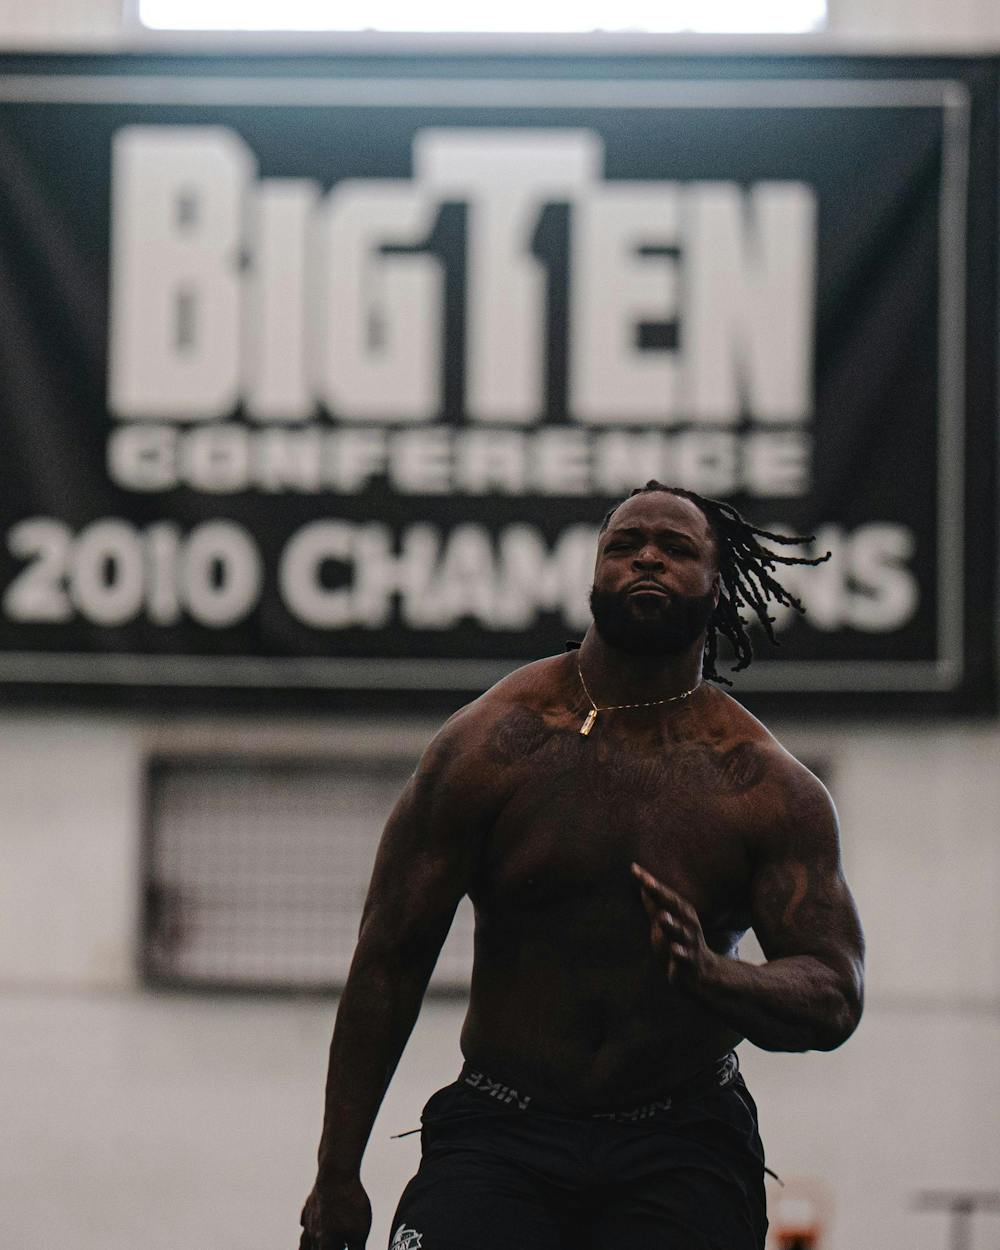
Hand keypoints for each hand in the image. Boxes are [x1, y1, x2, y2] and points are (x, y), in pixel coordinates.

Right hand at [298, 1174, 371, 1249]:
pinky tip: (304, 1225)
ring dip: (305, 1248)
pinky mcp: (310, 1204)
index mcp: (326, 1244)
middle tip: (332, 1247)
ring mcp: (310, 1218)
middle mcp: (314, 1234)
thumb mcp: (360, 1233)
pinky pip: (305, 1218)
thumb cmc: (350, 1205)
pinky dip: (305, 1225)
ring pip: (304, 1240)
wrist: (336, 1174)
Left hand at [631, 862, 713, 986]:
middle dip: (662, 894)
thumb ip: (654, 904)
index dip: (649, 881)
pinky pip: (684, 957)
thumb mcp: (665, 921)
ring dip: (671, 925)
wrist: (702, 973)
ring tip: (662, 917)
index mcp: (681, 911)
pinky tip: (674, 949)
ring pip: (680, 932)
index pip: (663, 893)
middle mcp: (687, 923)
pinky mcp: (689, 962)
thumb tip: (642, 883)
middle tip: (648, 883)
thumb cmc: (679, 942)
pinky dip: (679, 953)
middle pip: (674, 906)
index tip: (634, 869)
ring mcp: (689, 942)